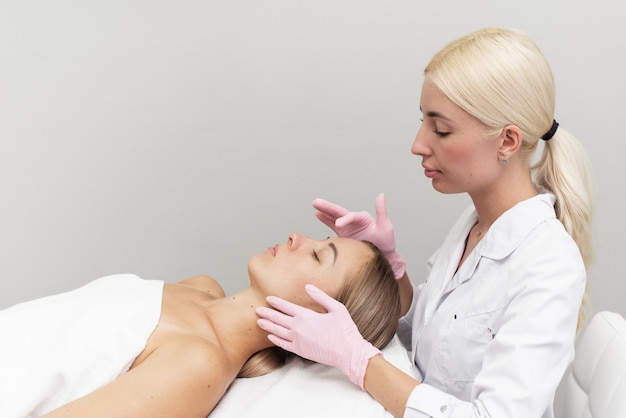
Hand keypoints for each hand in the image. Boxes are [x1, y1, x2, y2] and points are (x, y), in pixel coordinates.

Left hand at [256, 284, 380, 388]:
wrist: (348, 353)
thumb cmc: (344, 329)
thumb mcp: (336, 308)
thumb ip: (321, 296)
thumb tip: (308, 286)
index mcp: (306, 316)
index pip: (286, 306)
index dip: (276, 302)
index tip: (268, 298)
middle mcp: (298, 328)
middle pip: (278, 318)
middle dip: (267, 313)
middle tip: (256, 310)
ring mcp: (298, 340)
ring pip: (278, 331)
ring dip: (268, 325)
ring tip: (258, 322)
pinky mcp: (300, 351)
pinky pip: (283, 344)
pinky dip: (275, 340)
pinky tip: (270, 336)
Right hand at [313, 193, 405, 277]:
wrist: (383, 257)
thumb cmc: (386, 242)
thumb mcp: (385, 226)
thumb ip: (381, 211)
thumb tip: (381, 195)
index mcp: (363, 218)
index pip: (352, 216)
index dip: (345, 219)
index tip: (338, 225)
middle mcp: (354, 221)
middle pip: (339, 212)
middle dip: (328, 207)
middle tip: (317, 202)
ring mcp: (348, 227)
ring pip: (333, 217)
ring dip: (324, 211)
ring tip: (315, 205)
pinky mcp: (344, 235)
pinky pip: (332, 225)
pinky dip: (325, 220)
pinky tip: (318, 214)